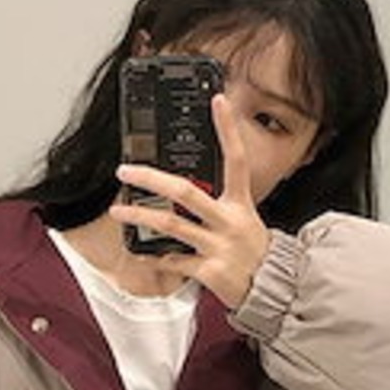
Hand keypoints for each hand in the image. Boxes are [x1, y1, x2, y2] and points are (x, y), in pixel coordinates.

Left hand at [110, 94, 270, 308]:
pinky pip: (173, 261)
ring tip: (118, 212)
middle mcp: (228, 221)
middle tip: (125, 171)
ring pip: (171, 226)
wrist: (271, 288)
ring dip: (140, 218)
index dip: (228, 129)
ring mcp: (218, 246)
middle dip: (150, 179)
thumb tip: (184, 191)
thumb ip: (218, 205)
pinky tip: (141, 253)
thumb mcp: (244, 220)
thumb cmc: (252, 252)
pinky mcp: (209, 270)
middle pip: (185, 192)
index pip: (235, 159)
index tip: (218, 101)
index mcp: (239, 204)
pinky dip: (154, 258)